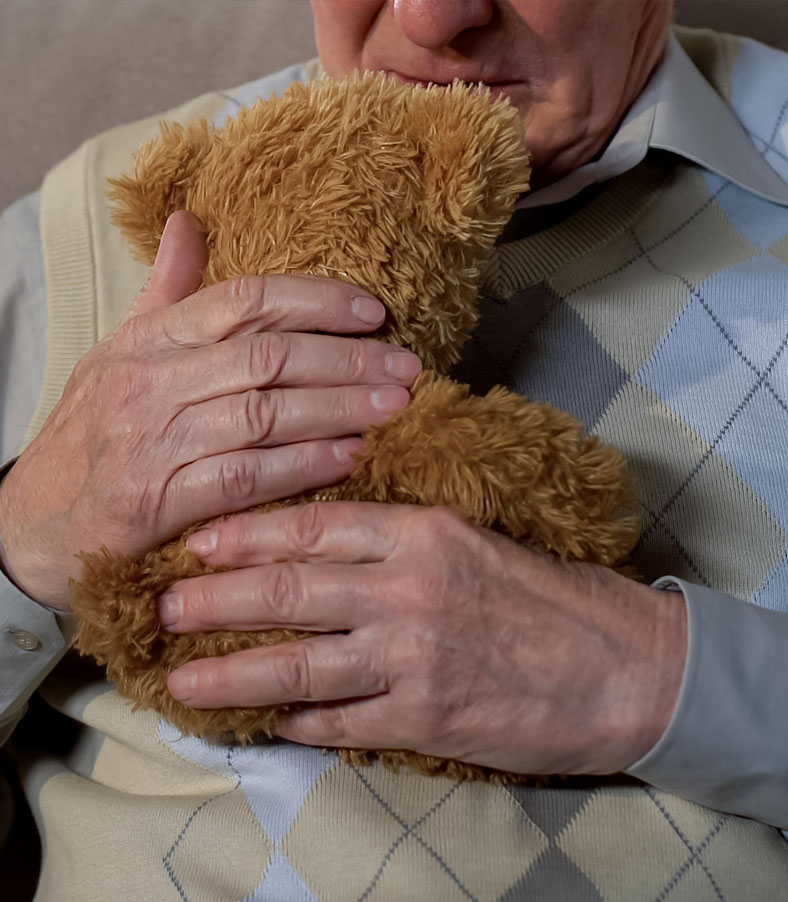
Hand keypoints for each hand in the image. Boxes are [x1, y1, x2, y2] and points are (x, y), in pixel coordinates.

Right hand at [0, 212, 420, 609]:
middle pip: (268, 356)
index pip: (244, 301)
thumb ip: (166, 292)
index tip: (374, 312)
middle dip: (346, 358)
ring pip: (264, 413)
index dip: (316, 300)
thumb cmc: (90, 434)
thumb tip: (190, 220)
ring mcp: (153, 441)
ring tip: (394, 406)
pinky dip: (302, 465)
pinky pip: (245, 477)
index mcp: (149, 339)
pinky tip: (350, 456)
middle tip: (406, 366)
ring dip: (338, 408)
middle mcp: (152, 381)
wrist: (29, 525)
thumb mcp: (120, 352)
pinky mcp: (157, 501)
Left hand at [161, 501, 687, 775]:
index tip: (199, 538)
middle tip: (166, 605)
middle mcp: (409, 590)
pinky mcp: (427, 717)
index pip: (316, 528)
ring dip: (235, 674)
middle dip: (219, 600)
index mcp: (422, 534)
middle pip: (291, 593)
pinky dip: (301, 724)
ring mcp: (414, 657)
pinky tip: (269, 725)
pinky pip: (345, 721)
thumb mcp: (474, 542)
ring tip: (182, 677)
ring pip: (301, 665)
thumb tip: (323, 547)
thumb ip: (400, 541)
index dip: (249, 534)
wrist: (622, 664)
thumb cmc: (548, 595)